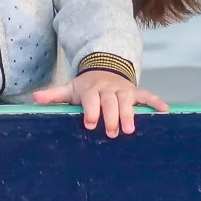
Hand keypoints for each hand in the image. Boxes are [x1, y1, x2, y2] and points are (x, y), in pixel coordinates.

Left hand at [32, 70, 167, 136]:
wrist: (103, 68)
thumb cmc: (85, 87)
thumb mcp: (69, 89)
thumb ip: (54, 95)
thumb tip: (35, 99)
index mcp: (91, 89)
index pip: (91, 100)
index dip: (91, 111)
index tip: (90, 123)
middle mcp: (108, 89)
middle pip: (111, 101)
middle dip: (112, 116)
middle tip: (112, 132)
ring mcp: (123, 90)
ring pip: (128, 100)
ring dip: (130, 114)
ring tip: (130, 129)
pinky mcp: (135, 91)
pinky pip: (147, 95)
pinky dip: (156, 102)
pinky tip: (164, 112)